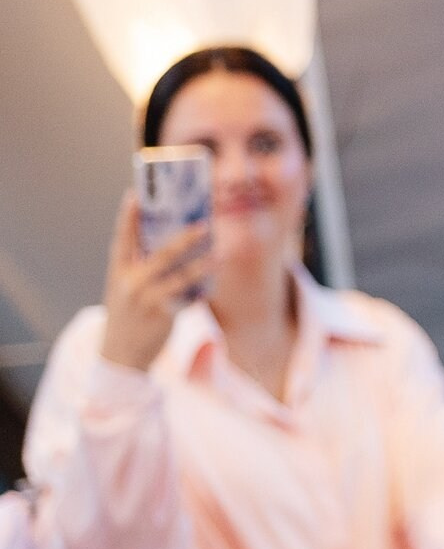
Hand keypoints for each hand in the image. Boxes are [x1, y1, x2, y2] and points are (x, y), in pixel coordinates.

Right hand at [99, 196, 212, 372]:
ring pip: (179, 277)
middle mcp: (130, 283)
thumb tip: (174, 241)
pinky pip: (188, 298)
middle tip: (204, 224)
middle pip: (160, 255)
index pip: (122, 239)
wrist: (121, 354)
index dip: (127, 217)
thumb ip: (141, 266)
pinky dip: (202, 288)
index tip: (134, 194)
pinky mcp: (162, 316)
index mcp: (118, 271)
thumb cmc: (128, 313)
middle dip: (183, 239)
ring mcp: (146, 300)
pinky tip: (216, 278)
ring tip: (219, 252)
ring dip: (201, 264)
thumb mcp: (125, 288)